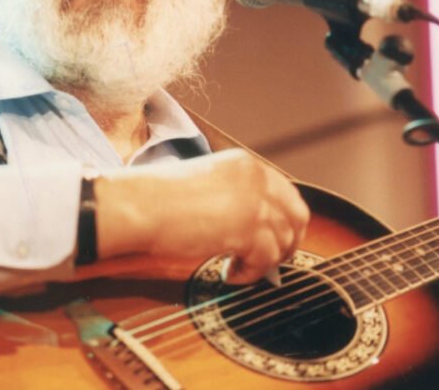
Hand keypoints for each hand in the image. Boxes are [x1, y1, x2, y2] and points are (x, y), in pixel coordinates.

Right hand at [95, 149, 310, 283]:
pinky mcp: (246, 230)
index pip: (286, 192)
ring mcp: (254, 204)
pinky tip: (229, 273)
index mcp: (245, 165)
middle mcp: (256, 179)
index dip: (284, 220)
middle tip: (269, 260)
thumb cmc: (159, 197)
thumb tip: (253, 229)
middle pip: (296, 216)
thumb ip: (235, 197)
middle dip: (287, 243)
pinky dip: (250, 273)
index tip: (275, 238)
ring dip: (264, 262)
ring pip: (283, 242)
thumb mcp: (207, 183)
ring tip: (238, 268)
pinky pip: (264, 260)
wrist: (141, 205)